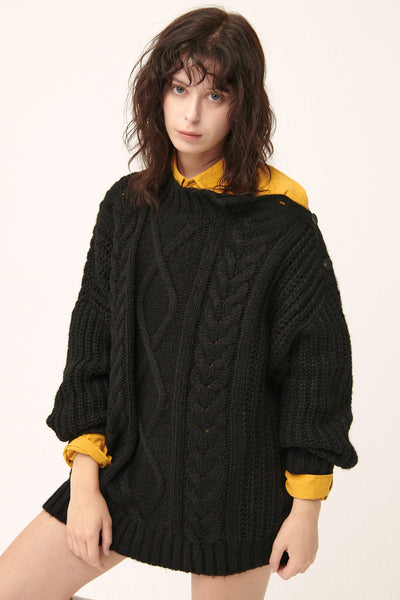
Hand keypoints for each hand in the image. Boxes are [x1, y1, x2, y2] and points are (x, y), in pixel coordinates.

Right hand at [67, 452, 111, 569]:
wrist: (83, 493)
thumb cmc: (98, 504)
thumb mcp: (107, 521)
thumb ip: (107, 539)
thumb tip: (106, 552)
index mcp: (90, 535)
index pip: (93, 557)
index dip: (98, 564)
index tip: (102, 566)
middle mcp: (79, 536)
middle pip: (85, 557)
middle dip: (93, 561)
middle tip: (100, 560)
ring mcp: (72, 533)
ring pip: (77, 553)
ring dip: (85, 557)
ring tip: (93, 554)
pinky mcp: (68, 530)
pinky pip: (71, 546)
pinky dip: (77, 551)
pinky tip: (83, 548)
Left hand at [268, 498, 320, 579]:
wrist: (306, 514)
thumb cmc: (292, 527)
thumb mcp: (279, 543)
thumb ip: (274, 559)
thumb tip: (272, 570)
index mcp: (299, 562)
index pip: (286, 575)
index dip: (277, 569)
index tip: (274, 559)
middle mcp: (308, 561)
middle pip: (294, 572)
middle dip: (285, 566)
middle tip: (280, 552)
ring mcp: (313, 555)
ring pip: (301, 566)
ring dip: (293, 563)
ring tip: (287, 549)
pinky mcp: (315, 548)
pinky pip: (307, 558)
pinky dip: (300, 556)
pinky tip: (295, 544)